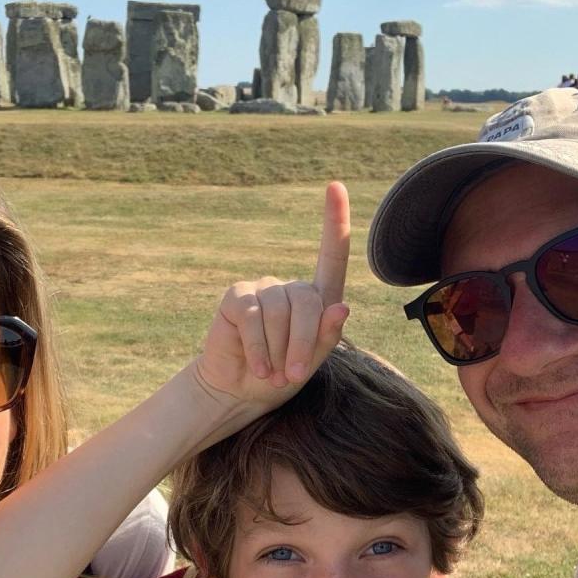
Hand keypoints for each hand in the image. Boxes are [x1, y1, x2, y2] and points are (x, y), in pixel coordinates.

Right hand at [195, 181, 349, 407]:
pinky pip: (252, 317)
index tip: (336, 187)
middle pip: (309, 302)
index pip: (331, 255)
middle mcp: (290, 288)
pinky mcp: (236, 297)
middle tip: (292, 375)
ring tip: (272, 374)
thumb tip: (341, 308)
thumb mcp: (311, 361)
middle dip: (303, 342)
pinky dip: (258, 347)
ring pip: (280, 312)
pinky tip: (258, 367)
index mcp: (317, 298)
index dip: (335, 221)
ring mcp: (261, 289)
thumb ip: (326, 336)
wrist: (241, 390)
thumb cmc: (282, 374)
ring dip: (278, 350)